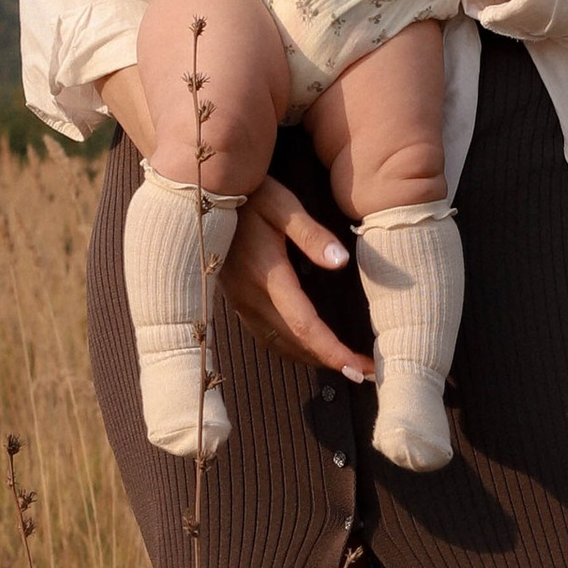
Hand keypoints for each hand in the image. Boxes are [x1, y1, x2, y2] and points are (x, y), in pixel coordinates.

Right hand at [217, 180, 375, 382]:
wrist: (201, 196)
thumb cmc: (250, 194)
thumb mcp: (282, 205)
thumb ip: (311, 234)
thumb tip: (341, 262)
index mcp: (267, 276)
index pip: (304, 326)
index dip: (332, 351)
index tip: (358, 367)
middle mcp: (251, 297)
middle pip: (295, 343)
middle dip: (332, 361)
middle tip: (367, 372)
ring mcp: (241, 302)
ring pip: (279, 345)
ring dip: (313, 359)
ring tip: (348, 366)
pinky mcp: (237, 300)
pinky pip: (267, 336)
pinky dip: (293, 349)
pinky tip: (312, 349)